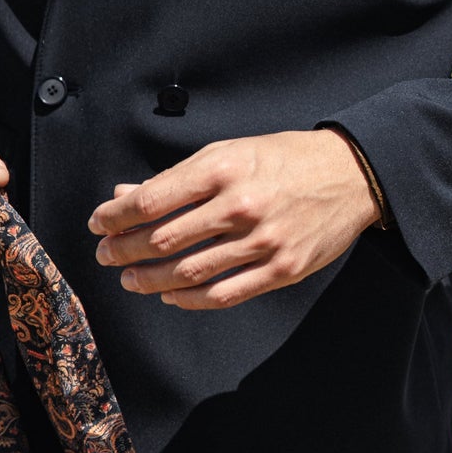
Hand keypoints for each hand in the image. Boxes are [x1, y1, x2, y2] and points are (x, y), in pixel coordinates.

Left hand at [89, 129, 379, 310]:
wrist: (350, 174)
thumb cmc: (283, 158)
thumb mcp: (229, 153)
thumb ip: (177, 178)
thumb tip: (124, 196)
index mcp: (223, 168)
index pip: (152, 199)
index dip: (117, 216)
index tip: (100, 223)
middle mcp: (240, 205)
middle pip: (164, 239)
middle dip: (124, 250)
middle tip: (106, 255)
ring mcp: (262, 241)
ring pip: (188, 272)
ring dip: (149, 279)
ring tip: (130, 279)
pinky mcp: (281, 269)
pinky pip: (223, 294)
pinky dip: (188, 299)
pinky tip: (170, 295)